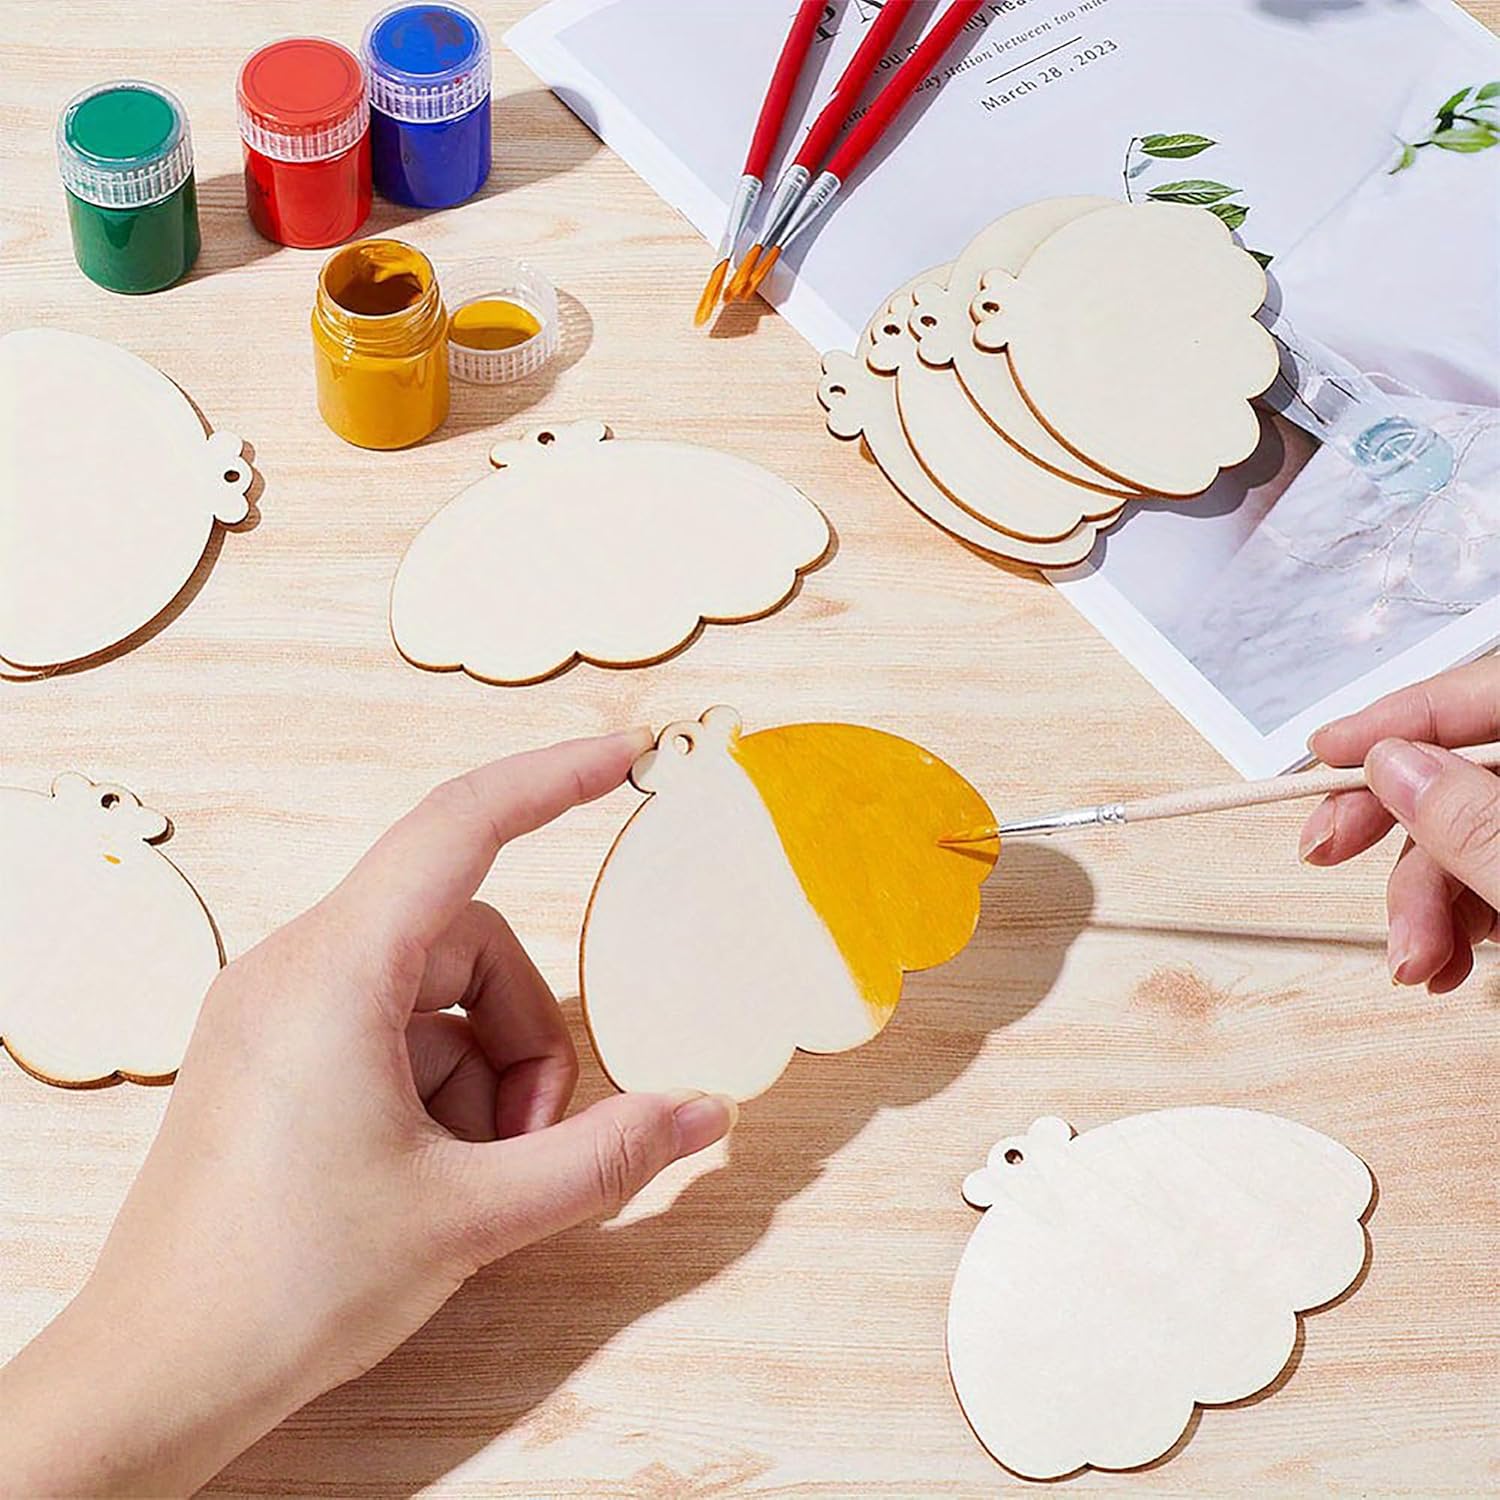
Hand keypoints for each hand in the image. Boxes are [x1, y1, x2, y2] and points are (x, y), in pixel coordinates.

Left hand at [0, 730, 735, 1495]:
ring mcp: (280, 1009)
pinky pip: (393, 1027)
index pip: (458, 827)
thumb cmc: (286, 1288)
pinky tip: (429, 1174)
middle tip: (530, 1145)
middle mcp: (296, 968)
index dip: (552, 779)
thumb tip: (704, 1112)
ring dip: (486, 1073)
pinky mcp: (277, 1053)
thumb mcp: (472, 1218)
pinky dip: (440, 1085)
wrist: (153, 1381)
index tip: (627, 755)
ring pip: (437, 991)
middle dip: (525, 1034)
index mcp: (335, 973)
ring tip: (472, 1177)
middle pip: (468, 939)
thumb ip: (603, 1155)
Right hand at [1299, 660, 1499, 991]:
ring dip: (1421, 902)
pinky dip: (1458, 920)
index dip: (1391, 720)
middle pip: (1458, 770)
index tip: (1322, 752)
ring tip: (1413, 962)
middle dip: (1388, 824)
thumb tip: (1393, 766)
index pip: (1477, 693)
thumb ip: (1477, 824)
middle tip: (1322, 854)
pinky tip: (1446, 962)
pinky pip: (1490, 875)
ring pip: (1468, 835)